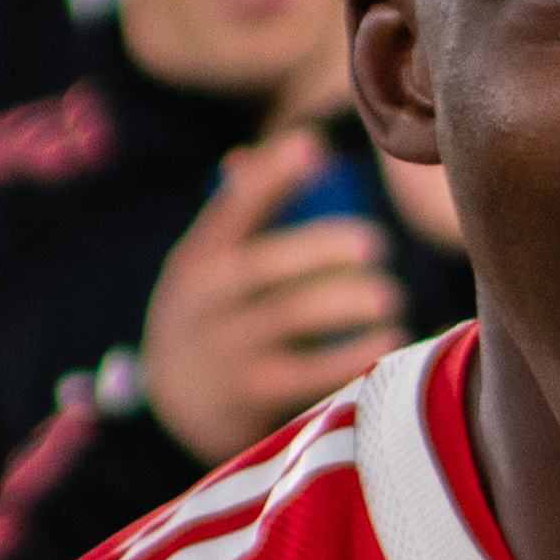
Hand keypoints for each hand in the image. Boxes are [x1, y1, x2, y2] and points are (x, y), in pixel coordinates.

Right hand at [140, 130, 405, 463]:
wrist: (170, 414)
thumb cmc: (212, 322)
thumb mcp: (207, 273)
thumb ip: (241, 221)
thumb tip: (277, 150)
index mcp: (196, 261)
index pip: (230, 209)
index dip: (270, 175)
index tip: (312, 145)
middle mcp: (202, 302)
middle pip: (266, 265)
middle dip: (323, 248)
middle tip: (377, 244)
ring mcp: (223, 350)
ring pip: (291, 316)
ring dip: (347, 302)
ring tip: (389, 298)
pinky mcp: (248, 395)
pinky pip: (309, 372)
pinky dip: (353, 355)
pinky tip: (386, 342)